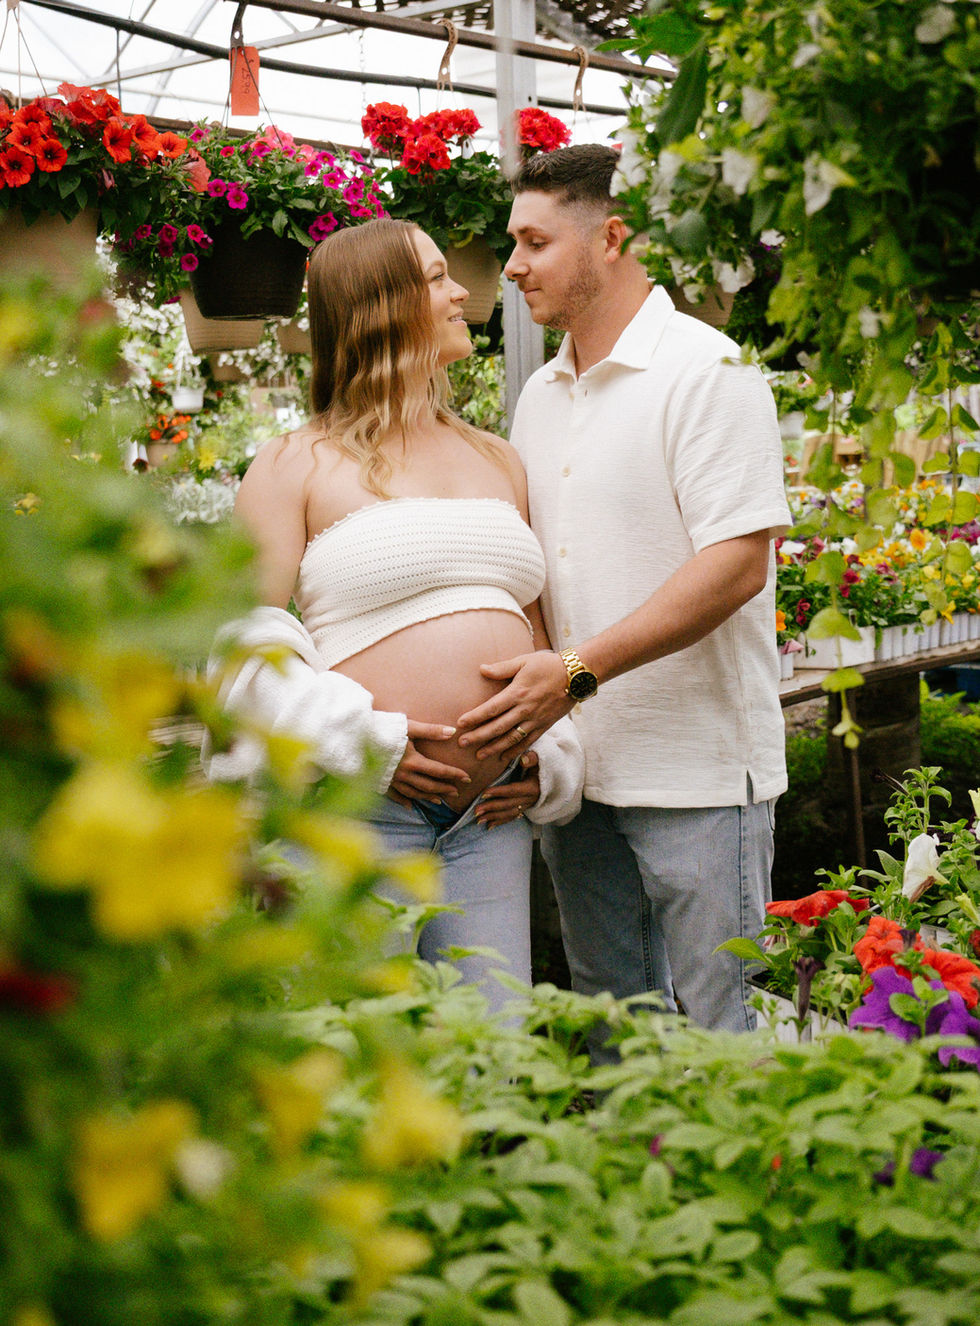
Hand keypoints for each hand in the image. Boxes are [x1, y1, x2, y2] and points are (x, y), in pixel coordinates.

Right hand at [387, 721, 470, 807]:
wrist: (355, 738)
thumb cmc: (384, 728)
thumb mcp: (409, 726)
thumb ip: (431, 730)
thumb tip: (453, 732)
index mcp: (413, 761)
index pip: (439, 771)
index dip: (454, 775)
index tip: (467, 778)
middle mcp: (403, 774)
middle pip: (428, 785)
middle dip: (444, 789)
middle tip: (457, 792)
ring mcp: (391, 780)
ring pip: (413, 793)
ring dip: (428, 797)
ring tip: (438, 800)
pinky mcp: (380, 782)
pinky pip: (394, 795)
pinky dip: (404, 801)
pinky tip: (410, 806)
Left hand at [455, 651, 572, 759]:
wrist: (576, 675)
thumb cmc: (548, 665)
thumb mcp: (524, 661)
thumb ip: (502, 668)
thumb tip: (482, 669)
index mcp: (518, 692)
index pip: (492, 708)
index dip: (475, 717)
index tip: (461, 723)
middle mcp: (525, 709)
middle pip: (498, 726)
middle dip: (479, 736)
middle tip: (462, 744)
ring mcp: (535, 720)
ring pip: (512, 738)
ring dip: (494, 748)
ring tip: (479, 755)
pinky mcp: (544, 725)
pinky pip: (528, 741)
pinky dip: (515, 751)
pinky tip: (503, 757)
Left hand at [474, 750, 539, 828]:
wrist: (553, 778)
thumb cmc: (542, 766)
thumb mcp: (540, 760)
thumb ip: (532, 758)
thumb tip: (524, 759)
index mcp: (532, 788)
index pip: (513, 791)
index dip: (498, 792)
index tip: (483, 793)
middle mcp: (530, 799)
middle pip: (508, 805)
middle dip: (491, 808)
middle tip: (476, 811)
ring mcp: (527, 806)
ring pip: (508, 813)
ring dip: (493, 817)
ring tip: (478, 820)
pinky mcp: (524, 809)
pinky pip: (511, 817)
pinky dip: (500, 822)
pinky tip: (488, 826)